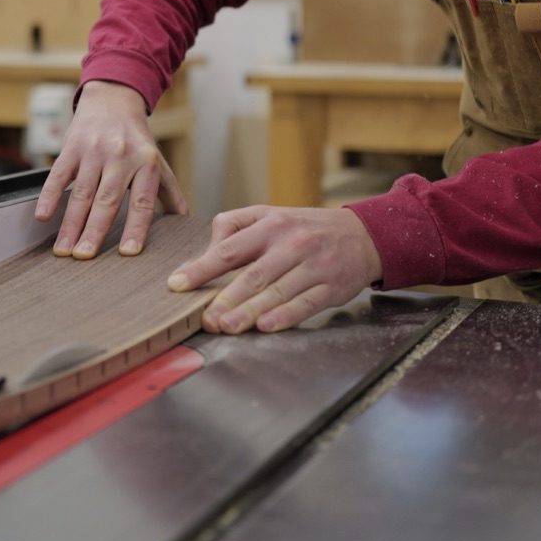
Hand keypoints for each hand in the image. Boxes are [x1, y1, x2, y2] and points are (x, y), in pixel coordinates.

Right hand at [34, 80, 187, 258]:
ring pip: (81, 193)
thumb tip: (185, 224)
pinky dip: (49, 195)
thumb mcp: (157, 162)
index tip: (128, 252)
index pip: (141, 201)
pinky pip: (58, 174)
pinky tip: (43, 215)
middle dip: (94, 231)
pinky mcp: (71, 147)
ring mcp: (94, 151)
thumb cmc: (136, 139)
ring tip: (63, 250)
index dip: (136, 227)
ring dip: (70, 223)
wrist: (112, 100)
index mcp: (145, 164)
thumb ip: (170, 193)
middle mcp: (121, 157)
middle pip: (106, 200)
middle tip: (84, 257)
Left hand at [167, 206, 382, 332]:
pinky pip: (305, 304)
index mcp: (271, 225)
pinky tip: (266, 326)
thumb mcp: (270, 214)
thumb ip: (234, 226)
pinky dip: (285, 316)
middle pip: (253, 274)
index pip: (230, 248)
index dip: (202, 267)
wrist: (362, 234)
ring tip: (227, 326)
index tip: (178, 283)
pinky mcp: (331, 288)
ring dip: (250, 311)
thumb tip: (206, 250)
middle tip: (206, 318)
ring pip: (277, 292)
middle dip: (226, 298)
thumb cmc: (306, 227)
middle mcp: (291, 244)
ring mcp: (313, 267)